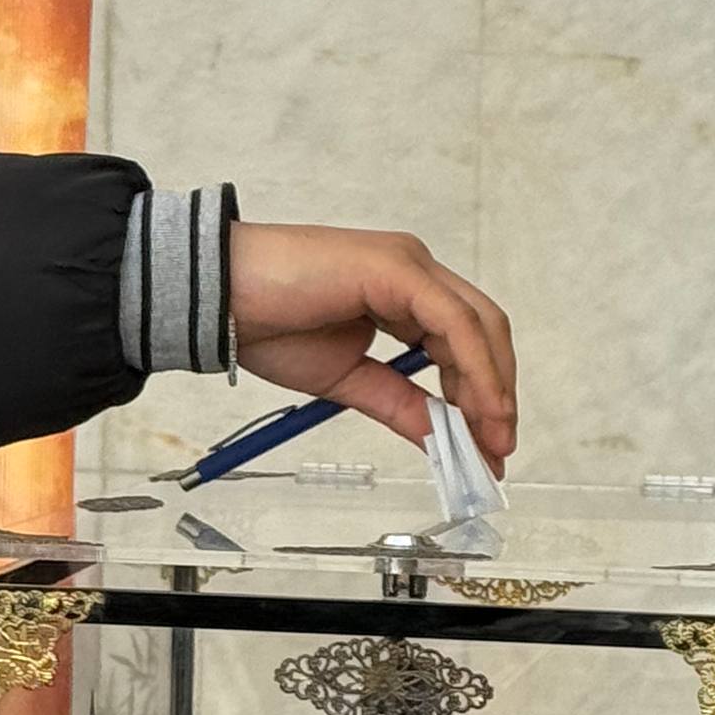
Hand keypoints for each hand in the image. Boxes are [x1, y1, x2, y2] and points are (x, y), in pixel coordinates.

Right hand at [230, 223, 516, 469]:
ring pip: (478, 325)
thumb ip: (398, 404)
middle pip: (483, 331)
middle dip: (497, 392)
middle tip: (498, 448)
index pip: (462, 341)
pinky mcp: (398, 268)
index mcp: (399, 292)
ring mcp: (408, 265)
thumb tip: (441, 437)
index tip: (486, 445)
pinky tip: (476, 408)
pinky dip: (474, 368)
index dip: (481, 393)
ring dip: (491, 386)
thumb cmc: (265, 324)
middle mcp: (412, 273)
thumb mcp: (347, 380)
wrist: (216, 297)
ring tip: (491, 438)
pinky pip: (453, 323)